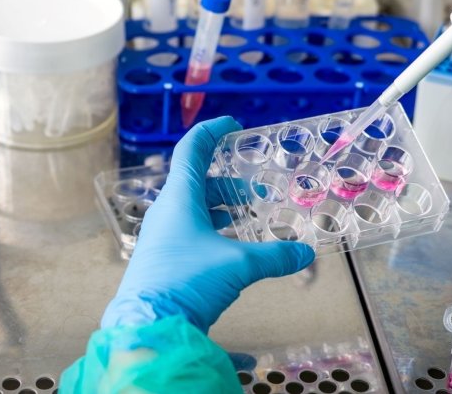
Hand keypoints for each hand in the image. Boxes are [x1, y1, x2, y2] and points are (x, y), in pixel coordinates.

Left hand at [102, 116, 315, 332]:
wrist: (147, 327)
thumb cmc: (187, 281)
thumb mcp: (238, 265)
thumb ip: (274, 256)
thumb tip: (304, 253)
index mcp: (179, 198)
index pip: (192, 149)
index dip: (212, 132)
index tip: (234, 125)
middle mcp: (166, 212)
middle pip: (197, 183)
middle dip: (229, 183)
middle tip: (257, 192)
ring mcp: (162, 237)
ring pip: (194, 210)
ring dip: (221, 208)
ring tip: (248, 218)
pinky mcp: (163, 260)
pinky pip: (190, 233)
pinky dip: (213, 231)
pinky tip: (232, 249)